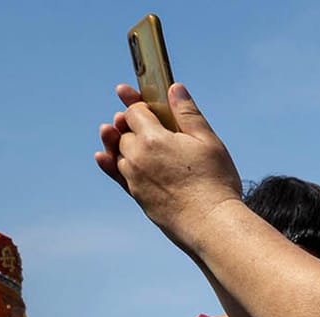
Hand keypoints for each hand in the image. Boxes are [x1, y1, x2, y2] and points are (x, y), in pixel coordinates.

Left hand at [95, 82, 243, 243]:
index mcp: (153, 138)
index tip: (134, 96)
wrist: (212, 226)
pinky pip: (116, 175)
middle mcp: (137, 156)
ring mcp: (135, 178)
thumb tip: (174, 88)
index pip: (135, 112)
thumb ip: (188, 113)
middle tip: (140, 121)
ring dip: (122, 143)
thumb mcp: (208, 142)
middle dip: (130, 124)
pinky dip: (109, 164)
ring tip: (125, 136)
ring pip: (119, 153)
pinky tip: (104, 157)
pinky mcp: (137, 197)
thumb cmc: (215, 182)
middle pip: (124, 132)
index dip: (136, 102)